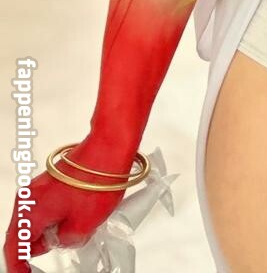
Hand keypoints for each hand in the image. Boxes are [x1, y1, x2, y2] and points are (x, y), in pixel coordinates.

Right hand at [3, 134, 128, 270]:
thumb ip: (66, 240)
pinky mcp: (52, 179)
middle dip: (35, 247)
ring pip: (34, 217)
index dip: (19, 266)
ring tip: (67, 235)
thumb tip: (62, 238)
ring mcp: (40, 185)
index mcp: (31, 211)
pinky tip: (71, 219)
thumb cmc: (97, 180)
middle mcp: (30, 196)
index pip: (16, 247)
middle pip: (23, 232)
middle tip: (48, 255)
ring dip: (46, 230)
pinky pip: (44, 205)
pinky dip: (52, 216)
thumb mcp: (84, 226)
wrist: (109, 147)